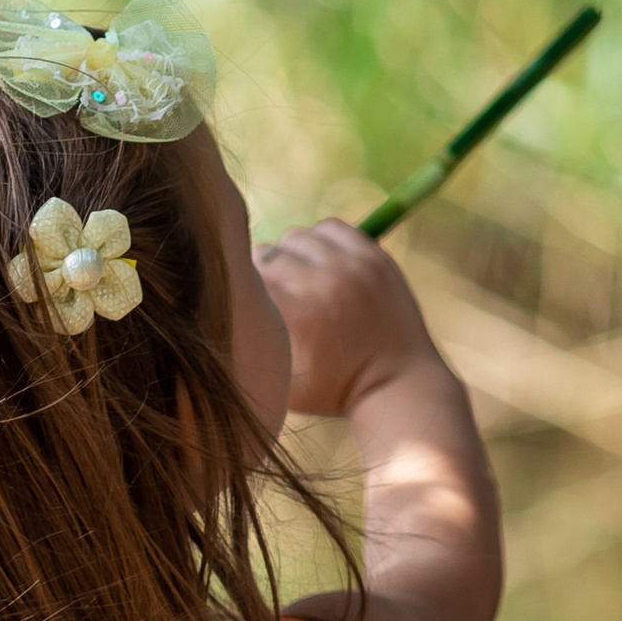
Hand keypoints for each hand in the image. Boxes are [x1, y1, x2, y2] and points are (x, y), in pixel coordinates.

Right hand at [254, 221, 441, 421]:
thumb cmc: (333, 392)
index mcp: (300, 317)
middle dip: (264, 274)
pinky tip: (320, 263)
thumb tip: (223, 312)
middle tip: (272, 294)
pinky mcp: (375, 256)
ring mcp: (354, 266)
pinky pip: (331, 228)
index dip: (243, 291)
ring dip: (290, 254)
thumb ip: (254, 350)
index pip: (249, 280)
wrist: (398, 385)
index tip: (247, 304)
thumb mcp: (284, 385)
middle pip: (270, 254)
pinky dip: (318, 241)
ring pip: (297, 237)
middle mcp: (325, 284)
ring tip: (296, 277)